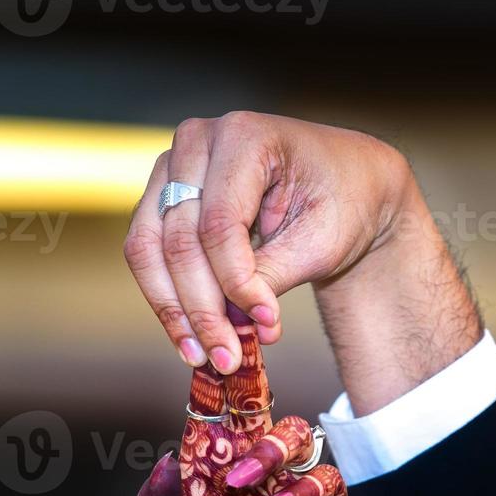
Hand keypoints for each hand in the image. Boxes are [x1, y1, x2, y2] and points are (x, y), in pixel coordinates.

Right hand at [123, 112, 481, 414]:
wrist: (346, 186)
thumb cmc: (343, 202)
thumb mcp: (323, 240)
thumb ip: (275, 274)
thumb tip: (239, 322)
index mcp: (245, 135)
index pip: (219, 223)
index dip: (235, 282)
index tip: (266, 326)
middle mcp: (197, 141)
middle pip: (178, 239)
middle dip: (203, 308)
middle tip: (226, 359)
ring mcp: (173, 166)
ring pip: (149, 249)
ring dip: (173, 310)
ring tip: (204, 357)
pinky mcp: (163, 195)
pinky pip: (149, 253)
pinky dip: (168, 298)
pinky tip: (192, 338)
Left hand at [135, 305, 348, 495]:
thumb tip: (168, 455)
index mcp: (208, 466)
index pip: (210, 408)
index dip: (212, 373)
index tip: (212, 334)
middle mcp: (250, 465)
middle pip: (255, 403)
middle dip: (252, 369)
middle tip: (247, 338)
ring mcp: (287, 487)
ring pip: (292, 433)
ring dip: (268, 449)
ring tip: (243, 485)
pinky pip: (322, 479)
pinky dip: (300, 488)